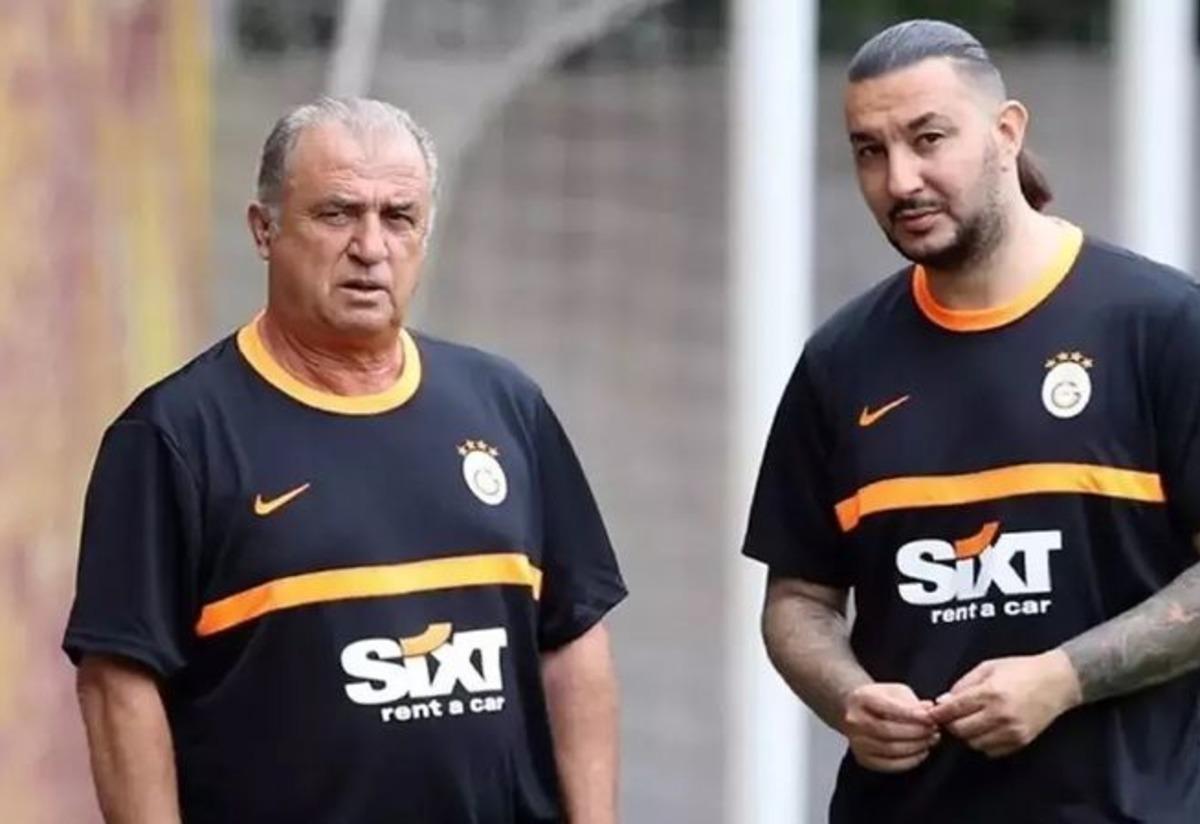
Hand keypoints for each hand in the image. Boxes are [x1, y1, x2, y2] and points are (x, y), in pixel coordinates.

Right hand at [842, 683, 938, 772]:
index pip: (888, 708)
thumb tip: (930, 710)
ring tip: (931, 739)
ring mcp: (857, 742)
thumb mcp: (895, 692)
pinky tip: (921, 752)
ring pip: (890, 749)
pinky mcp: (863, 759)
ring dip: (916, 746)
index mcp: (861, 698)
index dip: (912, 714)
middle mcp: (854, 720)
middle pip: (888, 731)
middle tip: (934, 729)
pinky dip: (910, 761)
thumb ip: (912, 702)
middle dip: (916, 732)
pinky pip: (890, 765)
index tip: (930, 717)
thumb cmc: (880, 700)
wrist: (858, 712)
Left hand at [929, 651, 1081, 757]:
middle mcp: (1001, 715)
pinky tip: (985, 729)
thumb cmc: (1020, 670)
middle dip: (951, 724)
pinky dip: (983, 742)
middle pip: (961, 730)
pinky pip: (990, 750)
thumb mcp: (987, 667)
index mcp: (990, 692)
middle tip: (950, 716)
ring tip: (970, 721)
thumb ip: (963, 685)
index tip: (929, 714)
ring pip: (974, 743)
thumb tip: (942, 701)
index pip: (954, 709)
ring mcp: (1012, 731)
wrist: (1057, 682)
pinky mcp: (1021, 742)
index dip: (938, 713)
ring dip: (966, 734)